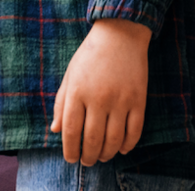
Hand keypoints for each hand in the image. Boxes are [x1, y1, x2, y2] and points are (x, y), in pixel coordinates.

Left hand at [50, 18, 149, 165]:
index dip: (70, 150)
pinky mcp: (138, 100)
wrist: (120, 32)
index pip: (71, 131)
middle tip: (87, 161)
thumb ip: (61, 102)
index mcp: (77, 90)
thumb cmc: (91, 54)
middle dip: (88, 157)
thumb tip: (55, 131)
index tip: (71, 159)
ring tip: (102, 156)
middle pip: (92, 140)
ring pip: (113, 140)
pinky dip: (128, 145)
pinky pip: (134, 131)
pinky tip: (122, 148)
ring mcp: (120, 100)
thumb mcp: (70, 74)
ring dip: (107, 154)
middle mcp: (98, 97)